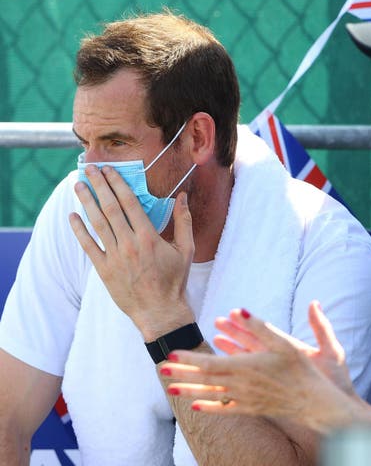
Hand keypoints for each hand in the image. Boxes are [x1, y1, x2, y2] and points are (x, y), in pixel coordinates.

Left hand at [69, 165, 194, 339]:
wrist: (160, 312)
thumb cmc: (175, 280)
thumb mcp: (186, 250)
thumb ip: (184, 221)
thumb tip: (183, 197)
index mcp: (149, 237)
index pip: (129, 203)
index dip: (118, 184)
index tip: (109, 170)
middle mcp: (130, 244)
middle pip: (110, 208)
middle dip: (99, 186)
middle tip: (90, 169)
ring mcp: (115, 257)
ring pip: (97, 224)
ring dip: (86, 202)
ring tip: (78, 185)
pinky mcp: (104, 270)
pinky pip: (88, 246)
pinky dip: (79, 230)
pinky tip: (73, 216)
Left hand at [161, 302, 363, 431]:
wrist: (313, 401)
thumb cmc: (300, 369)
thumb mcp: (282, 343)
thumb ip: (259, 326)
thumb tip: (239, 310)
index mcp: (246, 367)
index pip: (210, 363)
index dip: (190, 358)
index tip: (172, 352)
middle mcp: (241, 385)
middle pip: (205, 379)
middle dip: (182, 372)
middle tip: (161, 368)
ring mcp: (244, 399)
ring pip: (210, 395)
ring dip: (189, 390)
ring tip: (170, 388)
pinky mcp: (250, 408)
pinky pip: (224, 409)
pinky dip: (208, 407)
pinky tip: (195, 405)